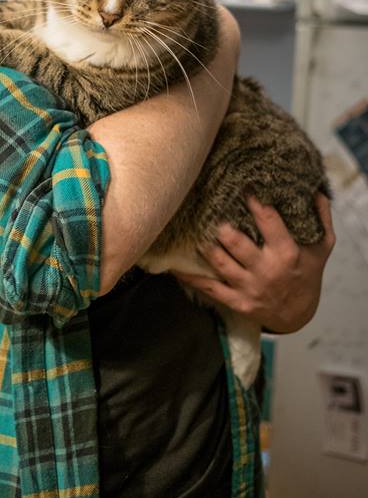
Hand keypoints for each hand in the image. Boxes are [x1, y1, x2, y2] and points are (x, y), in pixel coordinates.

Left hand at [173, 193, 334, 332]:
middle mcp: (266, 270)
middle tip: (209, 206)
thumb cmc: (307, 274)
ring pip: (220, 262)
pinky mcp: (236, 301)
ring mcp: (249, 287)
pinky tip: (175, 265)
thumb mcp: (322, 248)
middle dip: (221, 225)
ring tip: (194, 228)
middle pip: (236, 242)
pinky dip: (190, 277)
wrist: (298, 315)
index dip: (253, 200)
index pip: (268, 220)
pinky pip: (209, 287)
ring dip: (205, 244)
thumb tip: (316, 189)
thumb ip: (321, 218)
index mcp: (286, 253)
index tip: (242, 182)